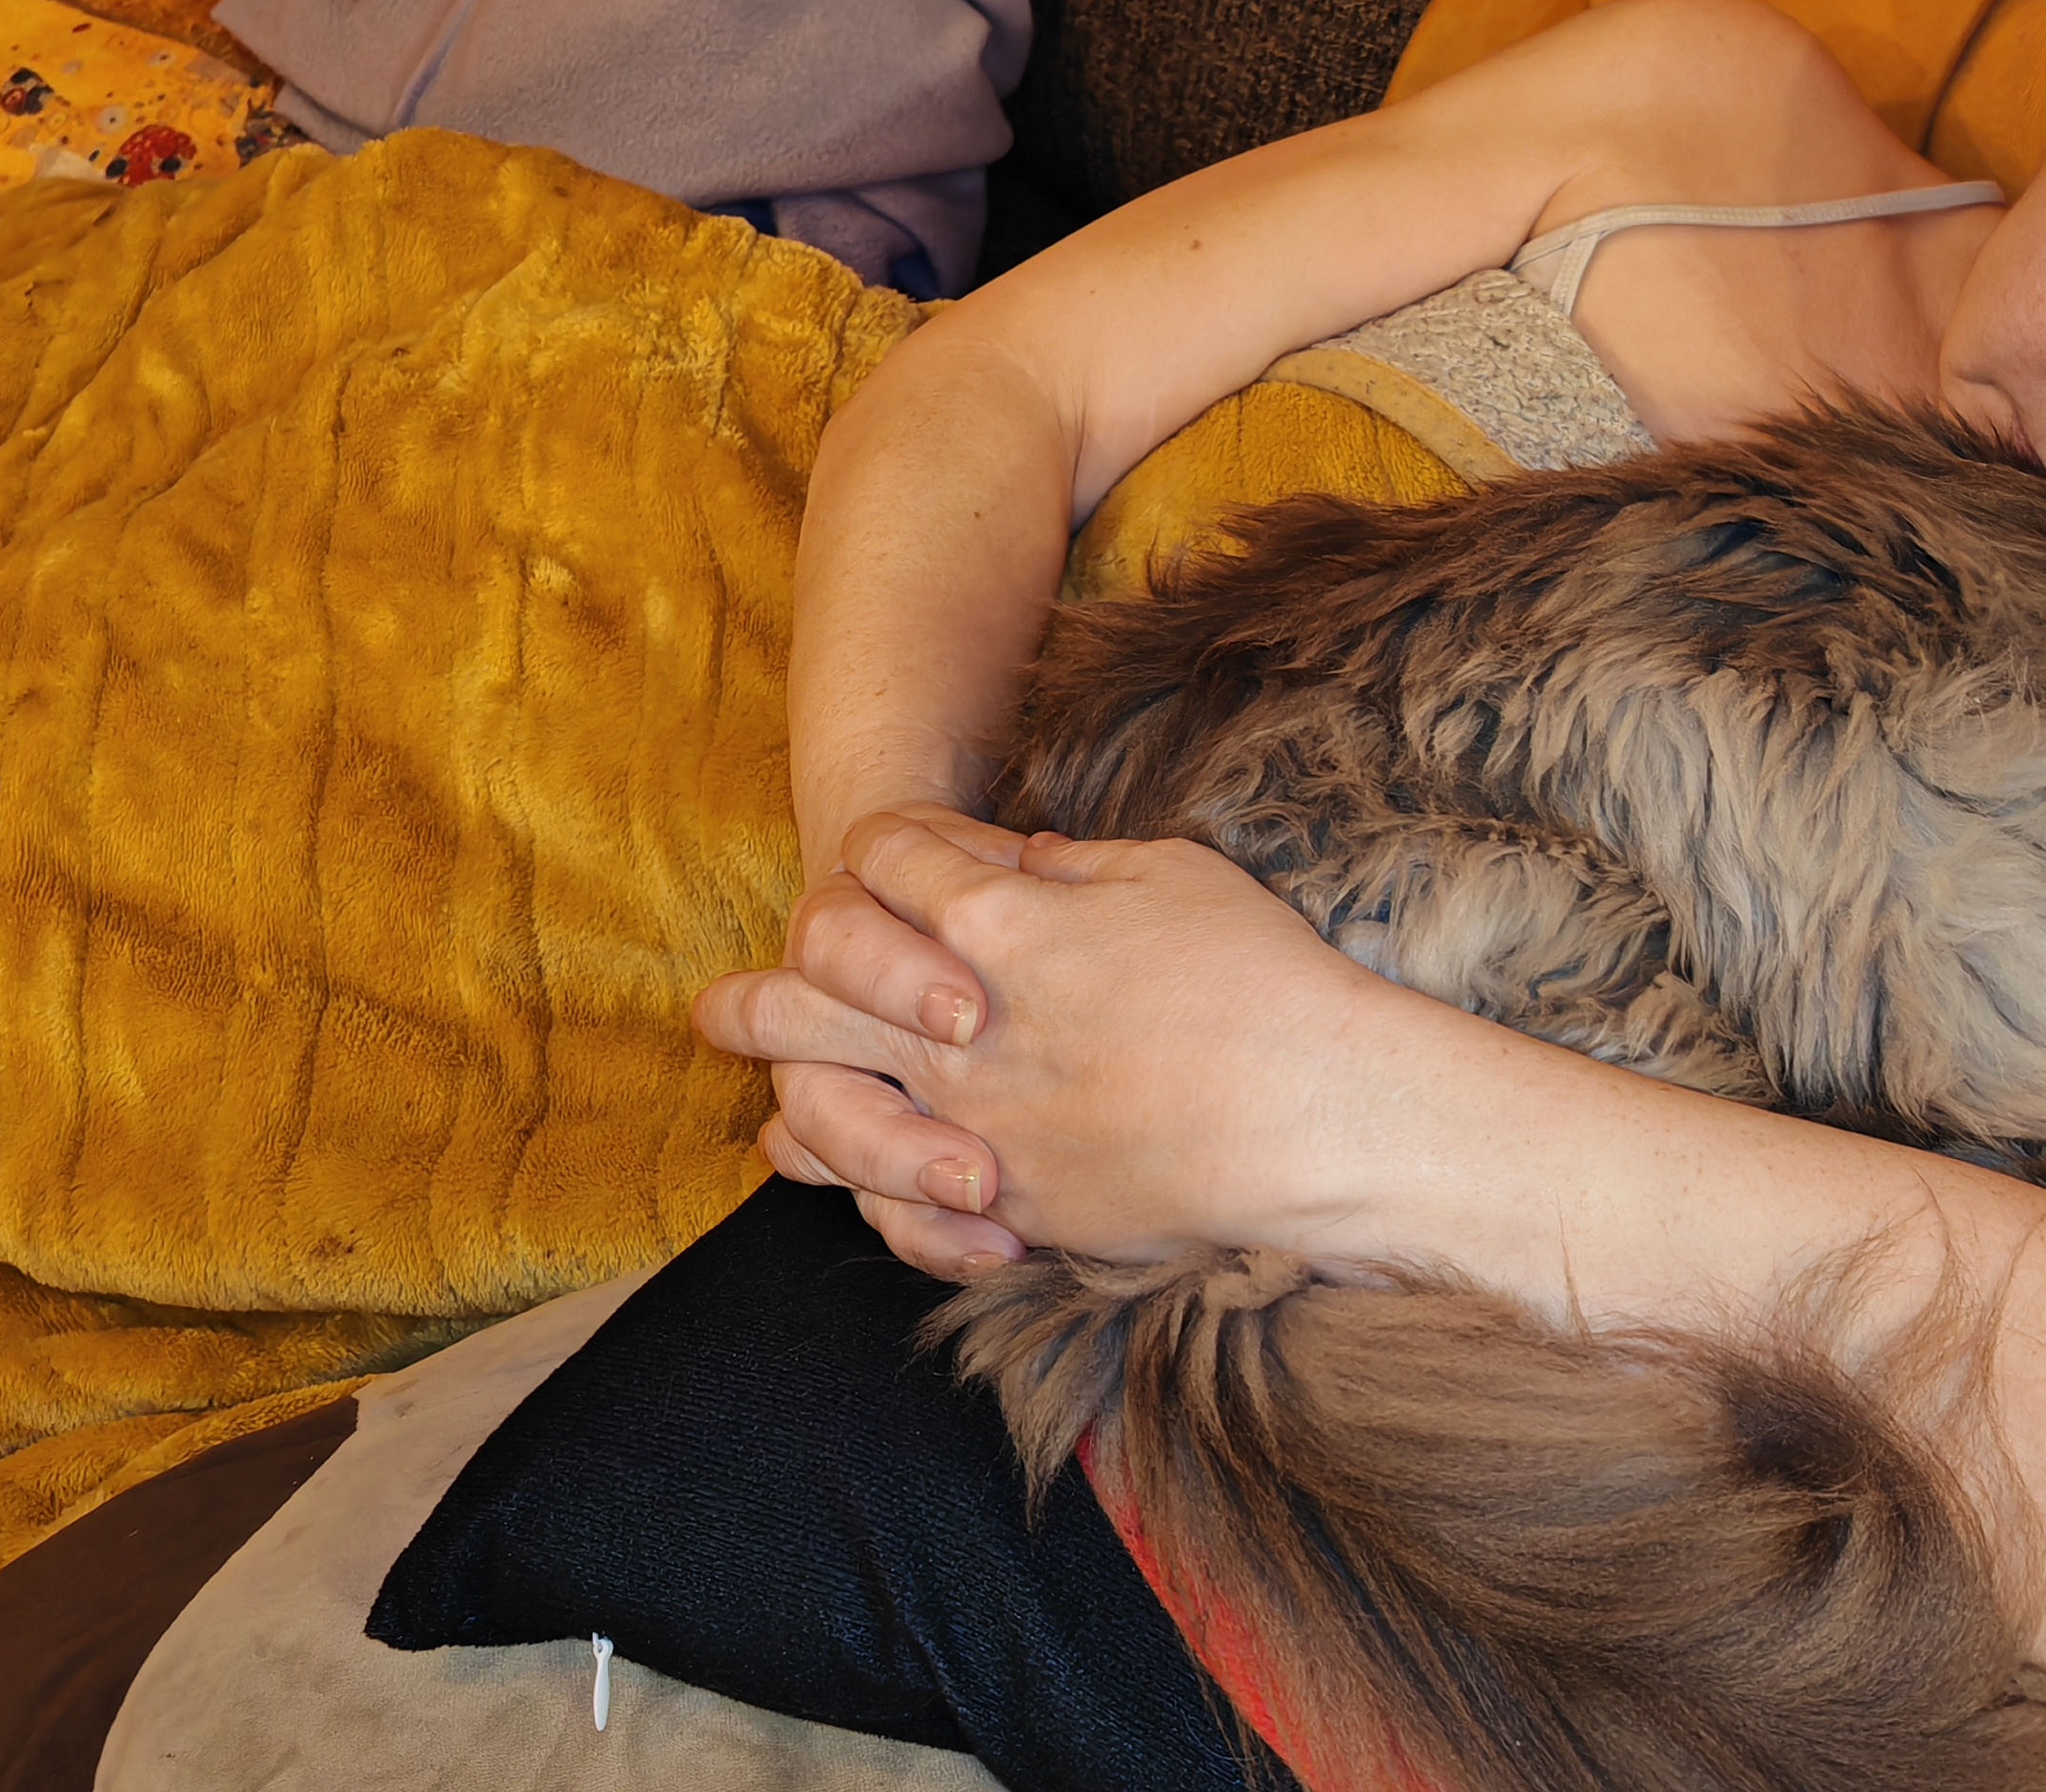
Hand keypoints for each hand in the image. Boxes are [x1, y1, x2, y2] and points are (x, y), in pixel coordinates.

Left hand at [705, 809, 1410, 1269]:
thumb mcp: (1174, 874)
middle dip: (766, 979)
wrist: (1321, 1116)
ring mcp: (976, 1116)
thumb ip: (1081, 866)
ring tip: (747, 1094)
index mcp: (1005, 918)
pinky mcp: (1008, 1197)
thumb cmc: (1266, 981)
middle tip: (724, 1001)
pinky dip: (841, 1179)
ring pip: (821, 1095)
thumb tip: (1025, 862)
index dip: (882, 847)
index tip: (890, 856)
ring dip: (774, 1080)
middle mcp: (965, 1021)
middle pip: (813, 980)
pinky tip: (819, 1163)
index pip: (891, 856)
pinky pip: (883, 1198)